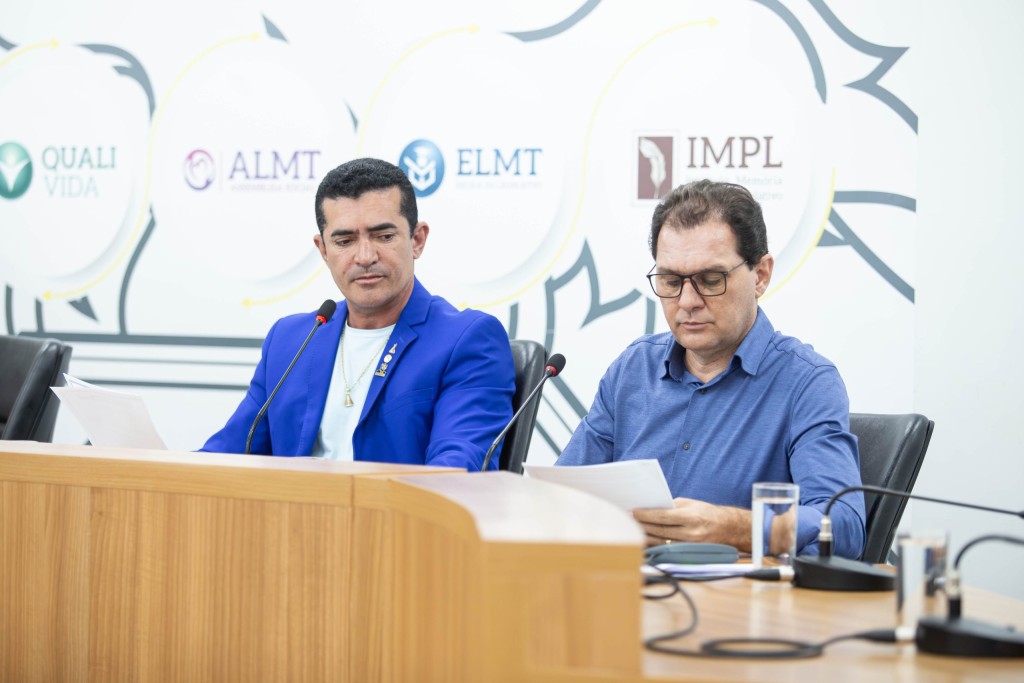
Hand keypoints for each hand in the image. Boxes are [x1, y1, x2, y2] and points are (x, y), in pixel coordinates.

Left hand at [632, 497, 751, 550]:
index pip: (662, 516)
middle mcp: (690, 533)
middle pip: (659, 531)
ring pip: (661, 542)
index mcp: (691, 517)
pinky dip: (655, 544)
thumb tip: (652, 509)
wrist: (730, 529)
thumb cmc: (708, 513)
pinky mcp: (689, 554)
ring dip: (645, 536)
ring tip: (633, 529)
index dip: (645, 515)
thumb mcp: (691, 504)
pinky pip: (668, 549)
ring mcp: (690, 546)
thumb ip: (672, 507)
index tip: (632, 511)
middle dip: (641, 525)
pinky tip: (645, 539)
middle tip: (627, 520)